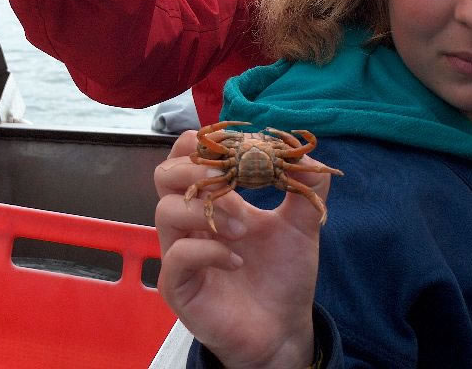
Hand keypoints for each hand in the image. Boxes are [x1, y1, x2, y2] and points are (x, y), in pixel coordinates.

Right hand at [155, 131, 331, 368]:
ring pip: (165, 210)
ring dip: (209, 210)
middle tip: (233, 184)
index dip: (205, 144)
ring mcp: (179, 252)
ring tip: (244, 230)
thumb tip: (306, 152)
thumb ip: (305, 187)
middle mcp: (189, 222)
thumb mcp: (302, 225)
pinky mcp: (178, 285)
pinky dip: (209, 250)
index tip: (239, 149)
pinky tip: (237, 261)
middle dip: (200, 171)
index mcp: (212, 200)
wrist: (283, 328)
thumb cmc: (283, 275)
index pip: (185, 156)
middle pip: (165, 175)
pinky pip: (177, 256)